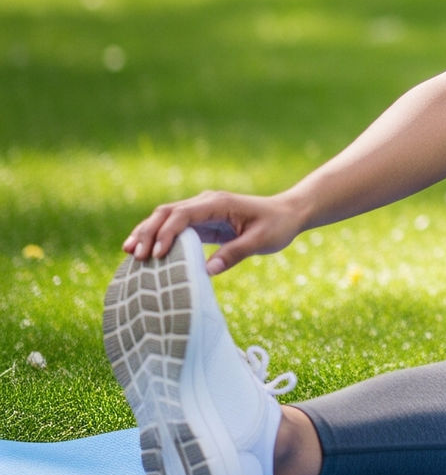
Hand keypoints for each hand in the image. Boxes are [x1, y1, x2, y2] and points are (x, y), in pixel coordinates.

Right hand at [121, 189, 303, 275]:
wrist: (289, 213)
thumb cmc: (278, 225)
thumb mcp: (261, 241)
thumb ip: (235, 253)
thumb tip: (207, 271)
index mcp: (219, 203)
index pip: (183, 214)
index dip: (167, 233)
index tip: (156, 254)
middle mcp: (206, 202)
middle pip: (167, 212)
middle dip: (147, 232)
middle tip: (133, 255)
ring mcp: (202, 210)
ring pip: (166, 217)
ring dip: (147, 232)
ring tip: (128, 252)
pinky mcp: (202, 221)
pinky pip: (175, 227)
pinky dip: (158, 237)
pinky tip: (144, 252)